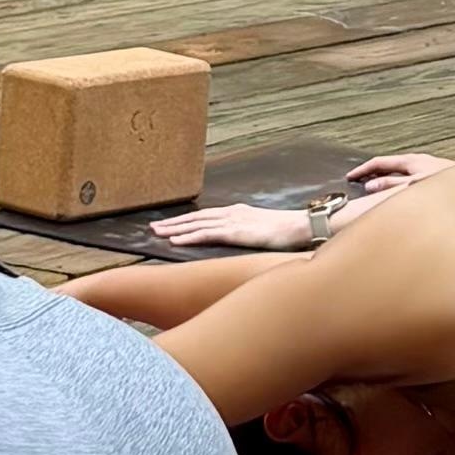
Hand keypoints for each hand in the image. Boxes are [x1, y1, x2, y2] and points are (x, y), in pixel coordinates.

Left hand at [148, 203, 314, 249]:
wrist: (300, 226)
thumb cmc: (286, 231)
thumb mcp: (263, 230)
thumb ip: (249, 233)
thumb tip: (242, 241)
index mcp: (237, 212)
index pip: (205, 216)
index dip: (186, 220)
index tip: (170, 224)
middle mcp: (231, 213)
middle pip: (195, 218)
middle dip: (173, 222)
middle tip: (153, 227)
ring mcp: (232, 221)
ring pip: (196, 224)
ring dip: (174, 228)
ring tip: (157, 232)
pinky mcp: (235, 232)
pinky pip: (206, 234)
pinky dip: (188, 236)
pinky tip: (174, 240)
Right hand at [345, 153, 452, 196]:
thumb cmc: (448, 186)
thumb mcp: (413, 186)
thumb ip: (391, 186)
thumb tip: (370, 185)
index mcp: (411, 161)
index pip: (380, 162)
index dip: (363, 170)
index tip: (350, 177)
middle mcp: (418, 163)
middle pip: (388, 166)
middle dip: (372, 174)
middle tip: (359, 184)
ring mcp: (426, 170)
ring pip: (398, 173)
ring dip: (384, 181)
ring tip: (374, 191)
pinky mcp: (433, 180)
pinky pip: (407, 181)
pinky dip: (396, 186)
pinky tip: (399, 197)